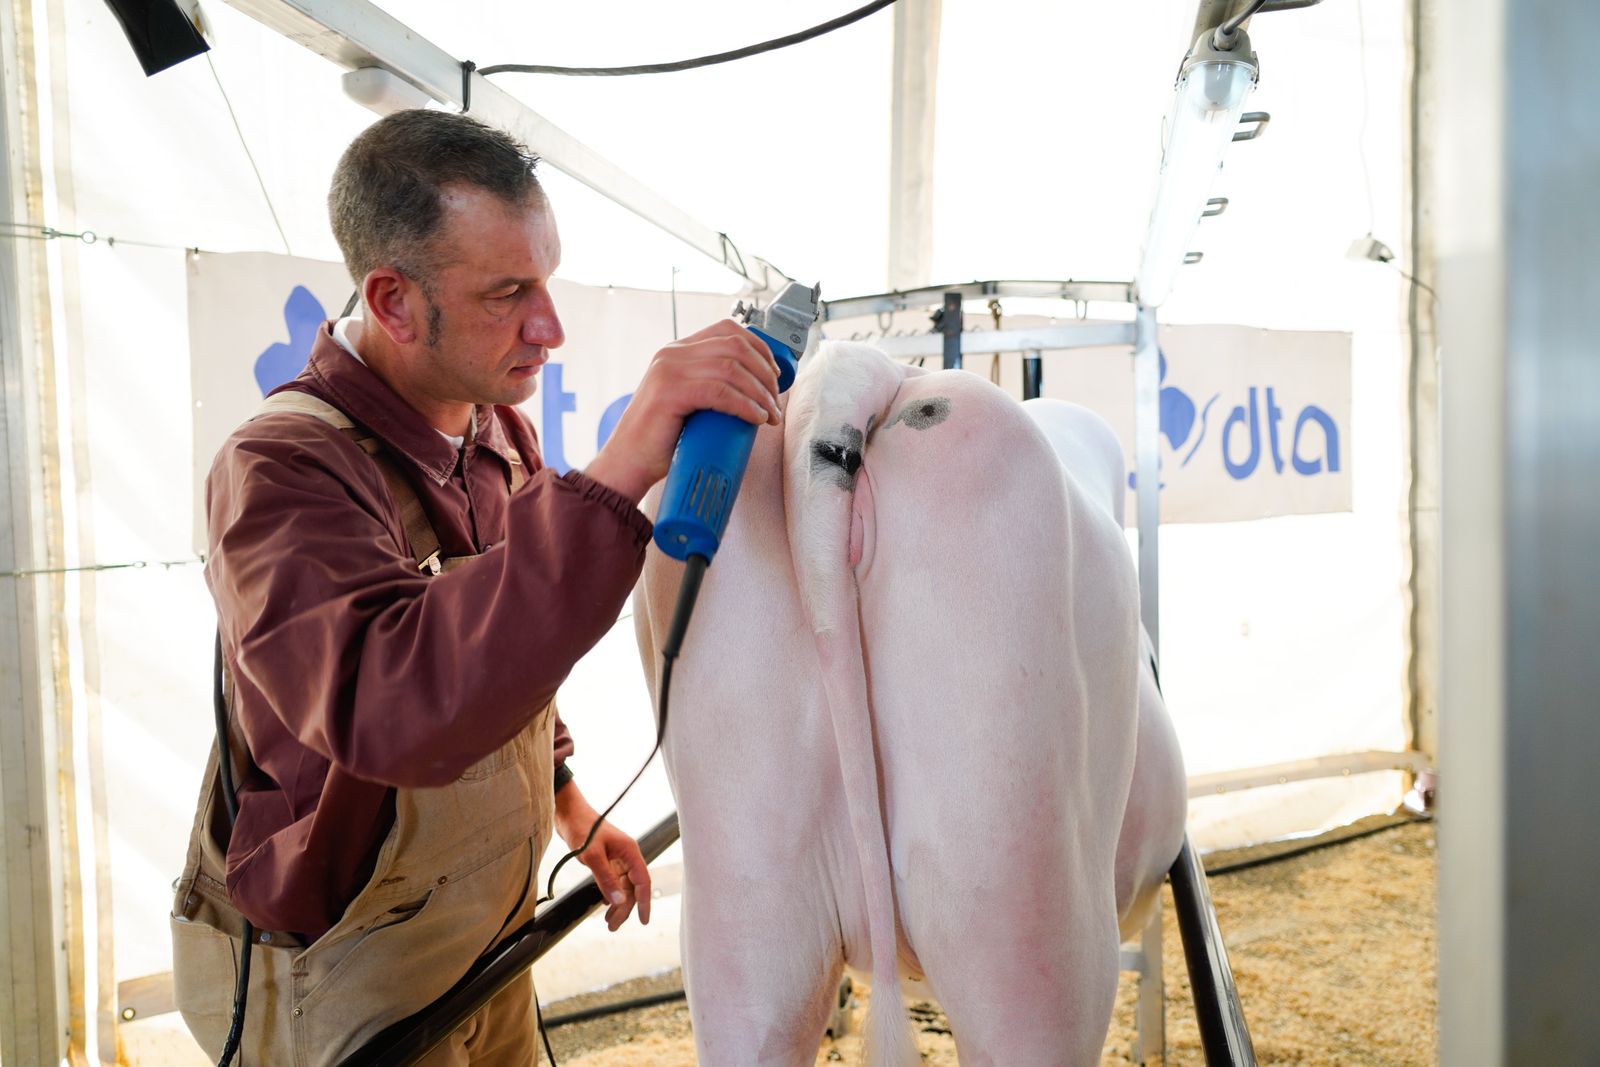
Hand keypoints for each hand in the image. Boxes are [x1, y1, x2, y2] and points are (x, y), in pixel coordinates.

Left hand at [554, 788, 652, 930]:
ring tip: (608, 921)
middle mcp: (627, 855)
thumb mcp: (592, 855)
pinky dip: (611, 893)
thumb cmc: (581, 828)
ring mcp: (617, 857)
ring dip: (617, 903)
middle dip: (625, 908)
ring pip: (623, 885)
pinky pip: (614, 880)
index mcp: (630, 851)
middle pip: (632, 887)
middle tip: (612, 926)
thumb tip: (618, 901)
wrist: (567, 813)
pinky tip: (605, 904)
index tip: (643, 921)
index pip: (642, 881)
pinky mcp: (607, 858)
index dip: (644, 902)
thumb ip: (606, 879)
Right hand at [584, 318, 781, 501]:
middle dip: (765, 373)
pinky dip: (745, 404)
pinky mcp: (670, 393)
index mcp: (677, 351)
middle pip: (735, 347)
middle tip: (775, 401)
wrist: (628, 463)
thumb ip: (709, 386)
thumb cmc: (660, 440)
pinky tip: (756, 418)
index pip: (726, 329)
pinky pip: (720, 391)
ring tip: (770, 415)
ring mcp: (668, 370)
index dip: (759, 347)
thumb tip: (755, 389)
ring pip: (731, 369)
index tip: (774, 374)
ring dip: (760, 392)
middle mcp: (672, 354)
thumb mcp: (687, 401)